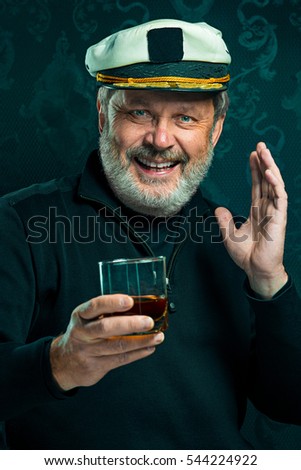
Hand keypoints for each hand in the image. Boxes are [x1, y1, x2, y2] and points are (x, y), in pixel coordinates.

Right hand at [50, 294, 163, 390]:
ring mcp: (88, 351)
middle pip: (106, 328)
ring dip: (141, 341)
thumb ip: (106, 312)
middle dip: (130, 324)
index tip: (129, 301)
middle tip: (148, 322)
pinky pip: (120, 359)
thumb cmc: (83, 333)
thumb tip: (139, 304)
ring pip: (117, 346)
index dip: (112, 303)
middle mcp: (82, 333)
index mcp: (80, 316)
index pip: (95, 306)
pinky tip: (149, 348)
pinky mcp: (95, 366)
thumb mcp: (86, 319)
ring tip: (157, 336)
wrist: (63, 362)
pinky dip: (137, 353)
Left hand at [215, 142, 287, 298]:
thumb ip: (225, 220)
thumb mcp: (229, 234)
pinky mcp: (280, 218)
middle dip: (264, 162)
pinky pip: (279, 197)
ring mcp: (275, 212)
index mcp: (258, 210)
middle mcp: (268, 208)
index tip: (252, 155)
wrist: (256, 270)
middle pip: (267, 180)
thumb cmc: (247, 255)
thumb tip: (218, 208)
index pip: (258, 185)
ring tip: (264, 152)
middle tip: (259, 145)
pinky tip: (268, 172)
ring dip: (270, 167)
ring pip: (274, 184)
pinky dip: (275, 184)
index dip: (255, 169)